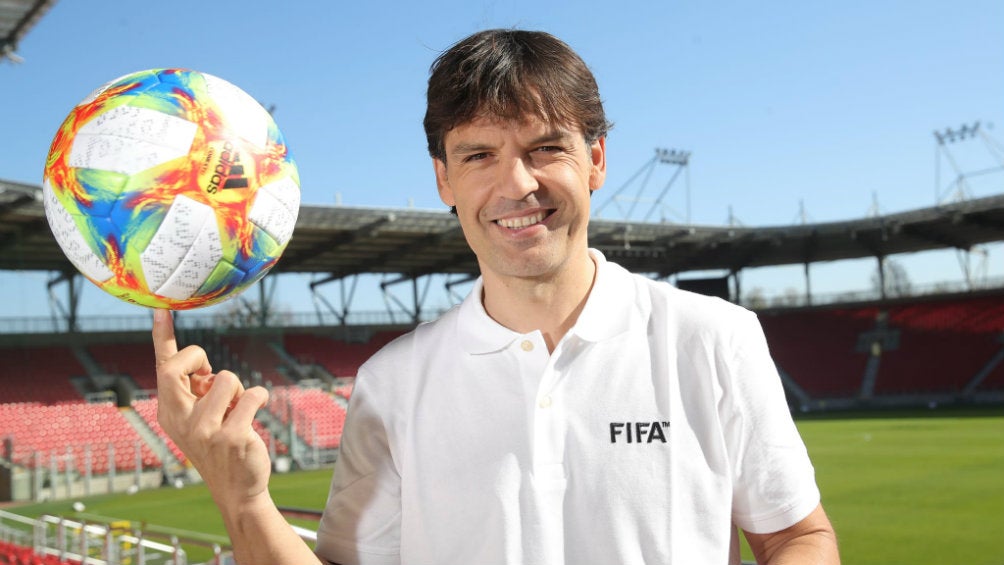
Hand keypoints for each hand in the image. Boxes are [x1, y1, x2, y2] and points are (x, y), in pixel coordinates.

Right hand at [152, 309, 271, 509]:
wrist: (237, 490)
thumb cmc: (220, 445)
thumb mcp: (200, 418)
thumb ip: (197, 392)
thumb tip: (205, 370)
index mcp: (169, 411)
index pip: (163, 368)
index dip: (162, 337)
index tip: (162, 309)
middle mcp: (179, 419)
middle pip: (177, 367)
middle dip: (198, 357)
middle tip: (211, 375)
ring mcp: (204, 430)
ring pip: (226, 378)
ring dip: (239, 389)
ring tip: (237, 411)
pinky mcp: (231, 436)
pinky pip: (252, 394)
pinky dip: (259, 397)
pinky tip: (254, 415)